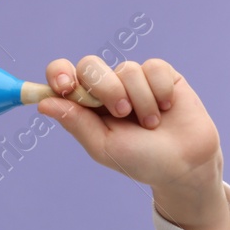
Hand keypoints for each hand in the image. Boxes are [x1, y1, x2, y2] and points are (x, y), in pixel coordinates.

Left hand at [35, 56, 222, 193]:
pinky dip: (160, 91)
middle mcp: (106, 87)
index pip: (62, 75)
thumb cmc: (141, 160)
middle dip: (105, 88)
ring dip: (140, 100)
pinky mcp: (162, 75)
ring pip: (127, 68)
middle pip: (90, 65)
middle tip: (121, 113)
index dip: (59, 73)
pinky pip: (154, 67)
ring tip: (151, 123)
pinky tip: (166, 108)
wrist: (185, 164)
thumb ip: (76, 123)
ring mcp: (133, 79)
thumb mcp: (104, 147)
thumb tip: (43, 103)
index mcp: (85, 104)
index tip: (65, 86)